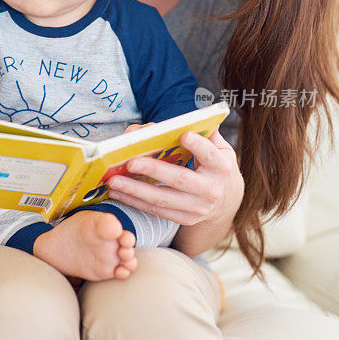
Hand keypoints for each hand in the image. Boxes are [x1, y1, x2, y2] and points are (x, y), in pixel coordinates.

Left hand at [107, 129, 242, 230]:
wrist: (224, 200)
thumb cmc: (213, 166)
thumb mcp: (217, 147)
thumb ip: (202, 132)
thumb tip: (180, 120)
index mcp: (221, 167)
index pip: (210, 155)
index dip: (198, 146)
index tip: (183, 135)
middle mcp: (211, 190)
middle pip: (180, 179)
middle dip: (154, 170)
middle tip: (131, 162)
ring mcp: (197, 208)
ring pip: (162, 199)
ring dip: (135, 190)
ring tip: (114, 180)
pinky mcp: (184, 219)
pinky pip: (155, 210)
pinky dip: (134, 202)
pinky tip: (118, 192)